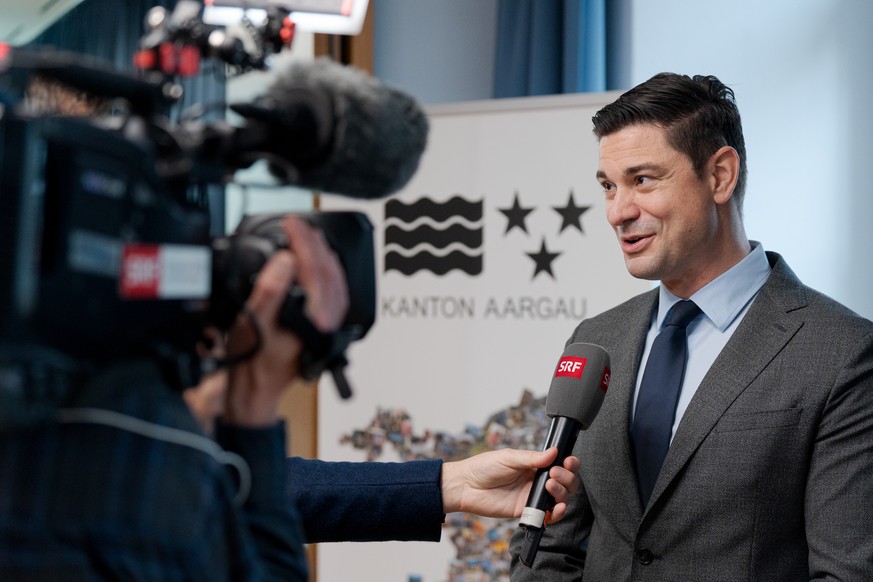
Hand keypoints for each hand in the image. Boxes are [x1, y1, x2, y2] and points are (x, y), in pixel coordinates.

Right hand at [224, 216, 347, 426]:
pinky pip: (333, 290)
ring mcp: (329, 323)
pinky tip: (316, 262)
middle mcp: (328, 321)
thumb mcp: (253, 322)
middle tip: (297, 223)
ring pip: (335, 280)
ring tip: (307, 235)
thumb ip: (271, 290)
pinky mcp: (324, 324)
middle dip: (314, 243)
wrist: (256, 389)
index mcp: (316, 320)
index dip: (303, 242)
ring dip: (322, 254)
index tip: (291, 224)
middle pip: (329, 271)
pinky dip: (326, 270)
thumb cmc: (252, 361)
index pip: (316, 270)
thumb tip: (287, 260)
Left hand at [440, 448, 579, 522]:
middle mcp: (536, 481)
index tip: (569, 461)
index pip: (559, 464)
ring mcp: (532, 497)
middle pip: (564, 482)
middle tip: (555, 474)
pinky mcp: (526, 512)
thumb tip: (554, 452)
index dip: (569, 464)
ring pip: (559, 498)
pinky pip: (547, 515)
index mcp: (533, 465)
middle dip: (567, 478)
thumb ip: (532, 458)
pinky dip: (556, 514)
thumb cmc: (483, 467)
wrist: (466, 486)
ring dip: (562, 493)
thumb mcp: (509, 457)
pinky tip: (555, 508)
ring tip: (551, 486)